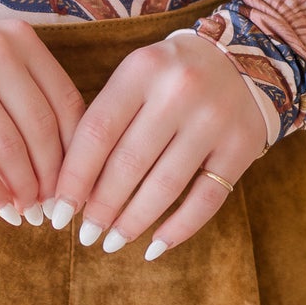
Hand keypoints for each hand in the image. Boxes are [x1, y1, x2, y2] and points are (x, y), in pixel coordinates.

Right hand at [0, 16, 89, 221]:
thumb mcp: (0, 59)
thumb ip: (32, 93)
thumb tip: (66, 165)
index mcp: (19, 39)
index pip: (65, 102)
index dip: (75, 150)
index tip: (75, 179)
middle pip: (40, 128)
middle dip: (51, 176)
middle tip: (52, 203)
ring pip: (7, 147)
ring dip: (24, 188)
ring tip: (28, 210)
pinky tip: (0, 208)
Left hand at [48, 30, 272, 259]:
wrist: (246, 59)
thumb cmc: (173, 77)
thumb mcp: (137, 77)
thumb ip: (108, 120)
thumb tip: (74, 188)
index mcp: (142, 69)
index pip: (97, 132)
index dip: (74, 177)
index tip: (59, 211)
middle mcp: (179, 91)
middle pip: (129, 163)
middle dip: (101, 207)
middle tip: (86, 234)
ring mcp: (214, 119)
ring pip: (165, 185)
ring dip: (133, 222)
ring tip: (112, 242)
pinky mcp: (242, 145)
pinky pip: (206, 199)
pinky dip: (179, 228)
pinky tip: (155, 245)